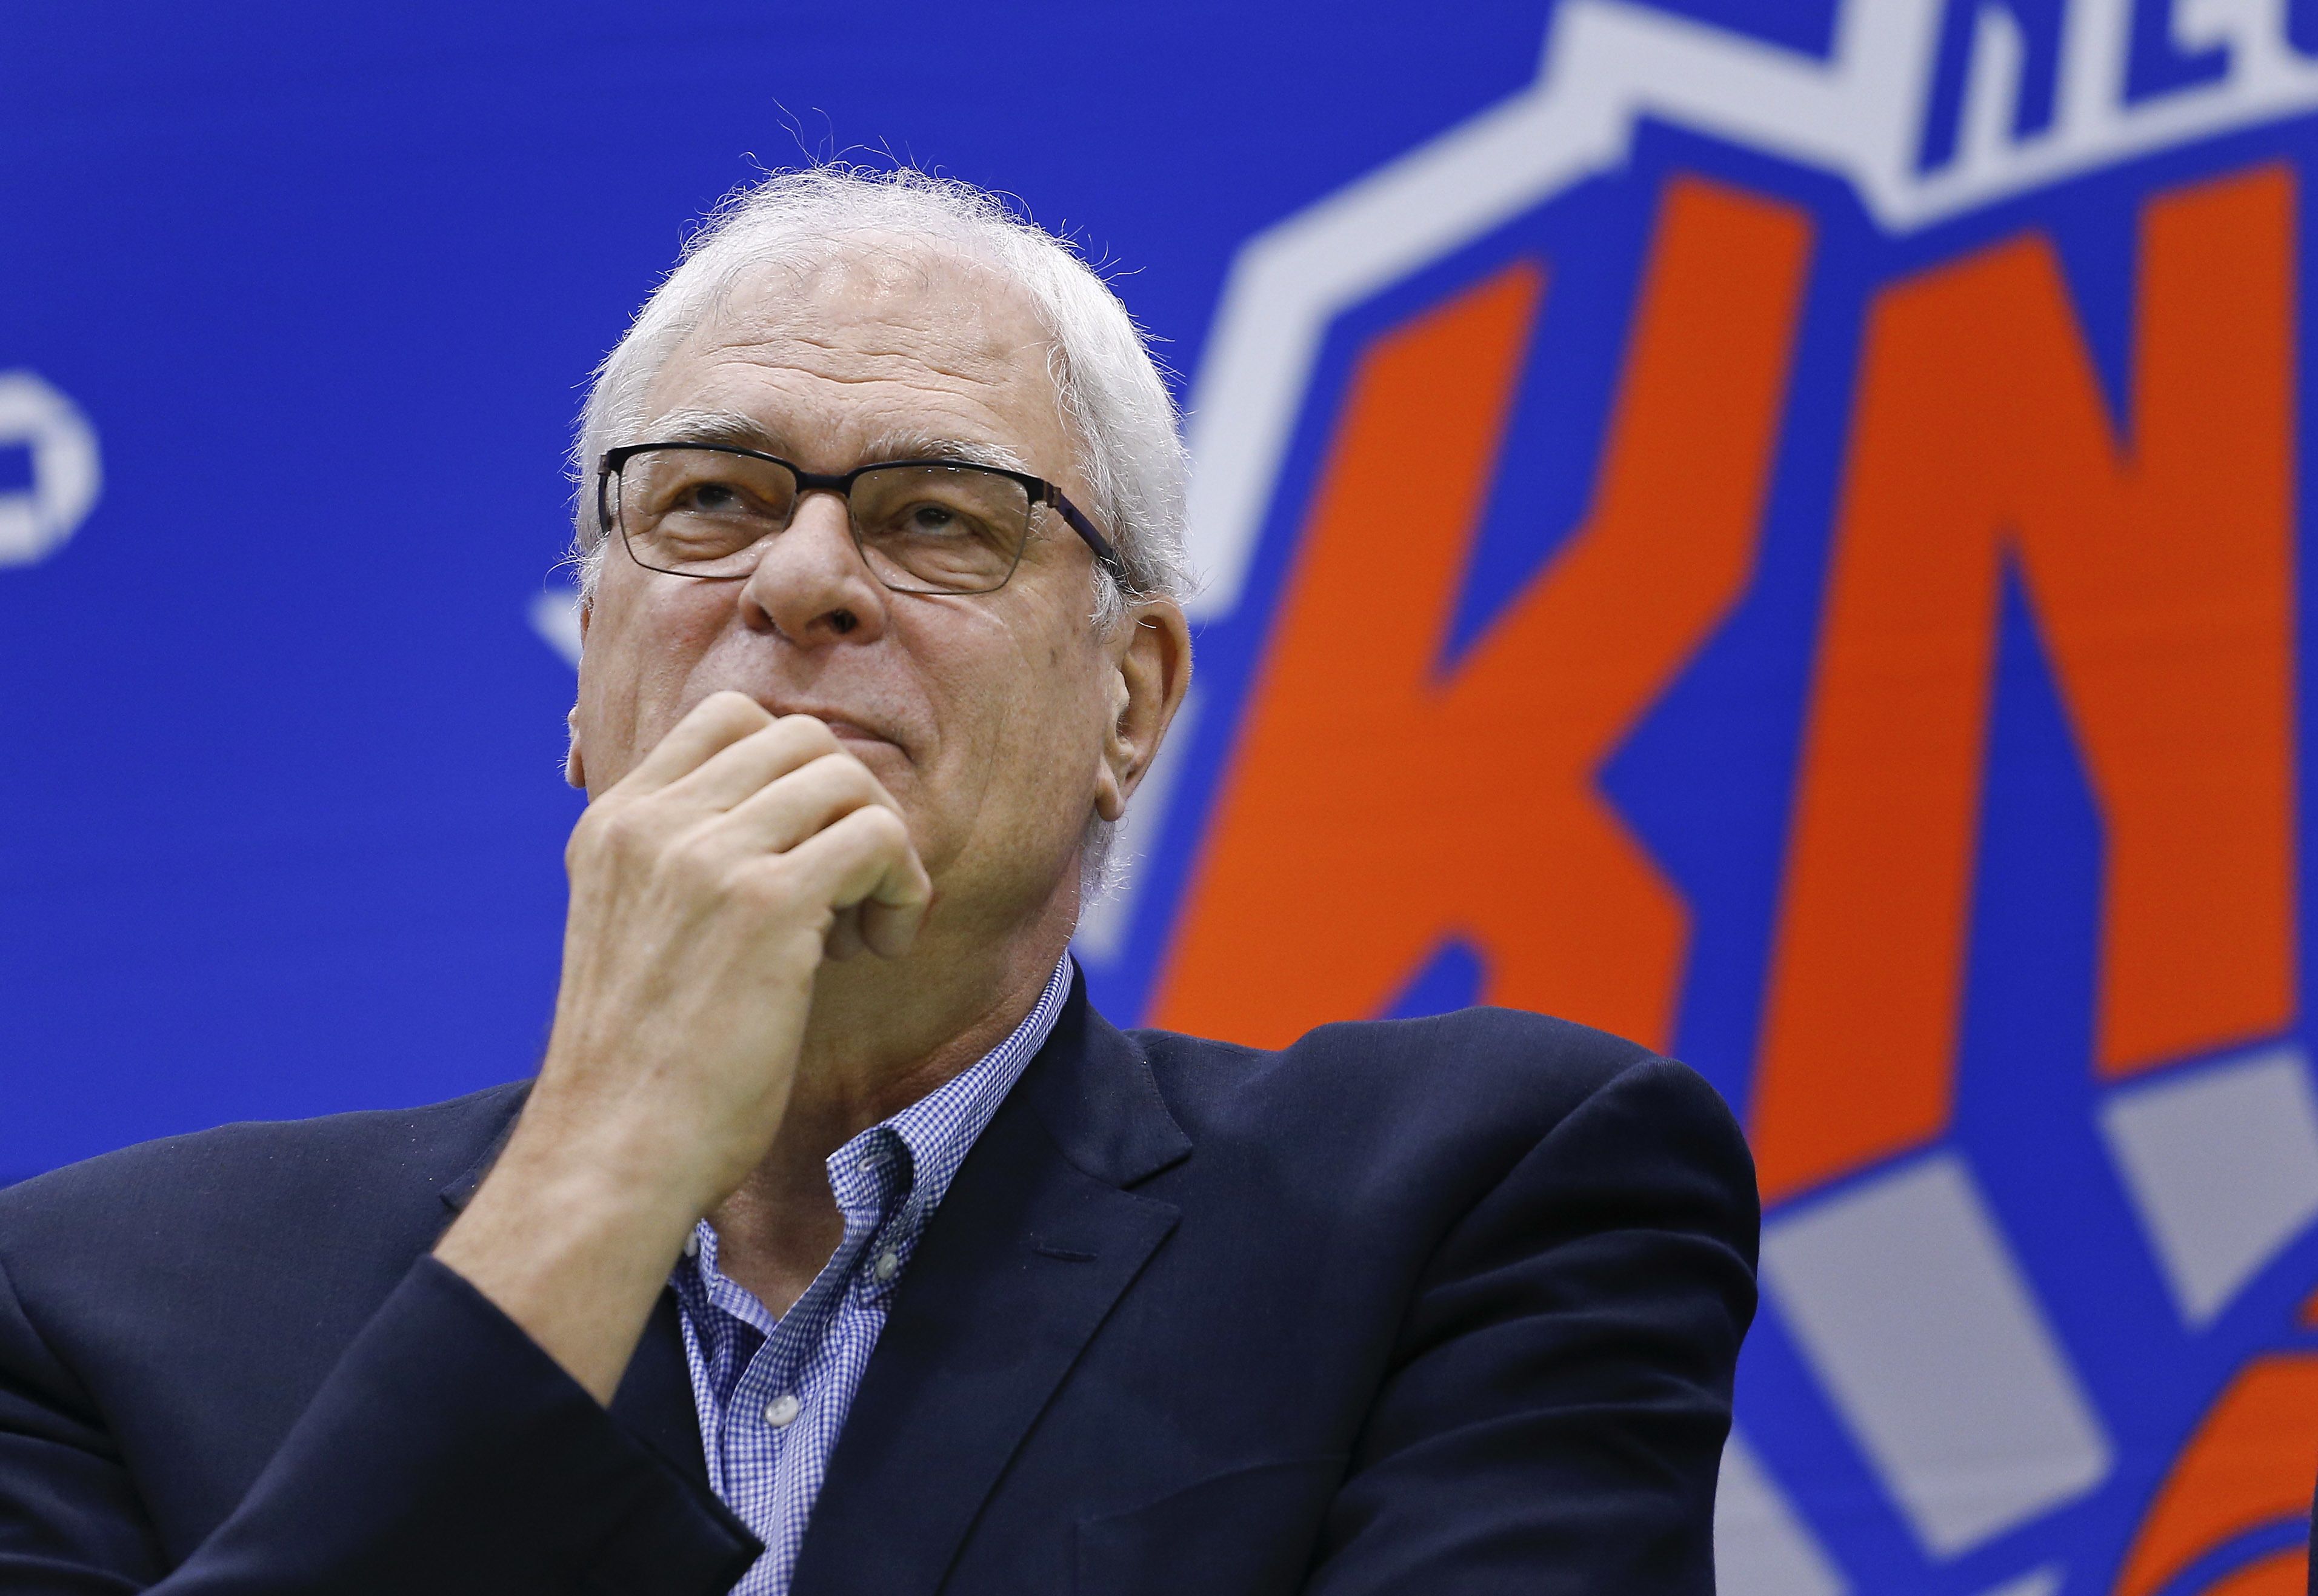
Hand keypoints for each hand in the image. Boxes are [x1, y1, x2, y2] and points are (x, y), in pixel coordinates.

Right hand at [435, 691, 931, 1399]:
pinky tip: (878, 947)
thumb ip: (682, 866)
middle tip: (846, 895)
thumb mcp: (633, 932)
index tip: (800, 854)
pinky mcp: (765, 904)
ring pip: (846, 776)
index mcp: (615, 822)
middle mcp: (654, 822)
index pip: (729, 717)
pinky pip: (878, 835)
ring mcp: (706, 855)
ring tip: (863, 928)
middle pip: (802, 738)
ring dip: (880, 847)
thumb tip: (788, 829)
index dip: (795, 774)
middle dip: (848, 807)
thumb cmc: (640, 1069)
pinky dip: (902, 886)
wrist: (612, 1153)